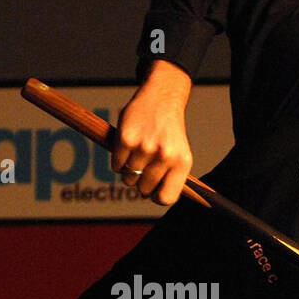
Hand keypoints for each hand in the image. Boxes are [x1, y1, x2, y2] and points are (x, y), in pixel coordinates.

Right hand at [113, 59, 193, 204]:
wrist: (161, 99)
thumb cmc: (169, 132)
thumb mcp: (180, 154)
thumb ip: (173, 177)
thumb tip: (159, 199)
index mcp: (182, 163)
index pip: (166, 198)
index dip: (156, 197)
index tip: (153, 191)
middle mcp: (165, 156)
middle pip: (144, 189)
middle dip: (140, 183)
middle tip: (142, 170)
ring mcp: (145, 147)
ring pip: (128, 178)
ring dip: (128, 172)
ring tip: (135, 158)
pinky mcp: (126, 139)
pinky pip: (116, 165)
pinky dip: (117, 161)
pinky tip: (125, 150)